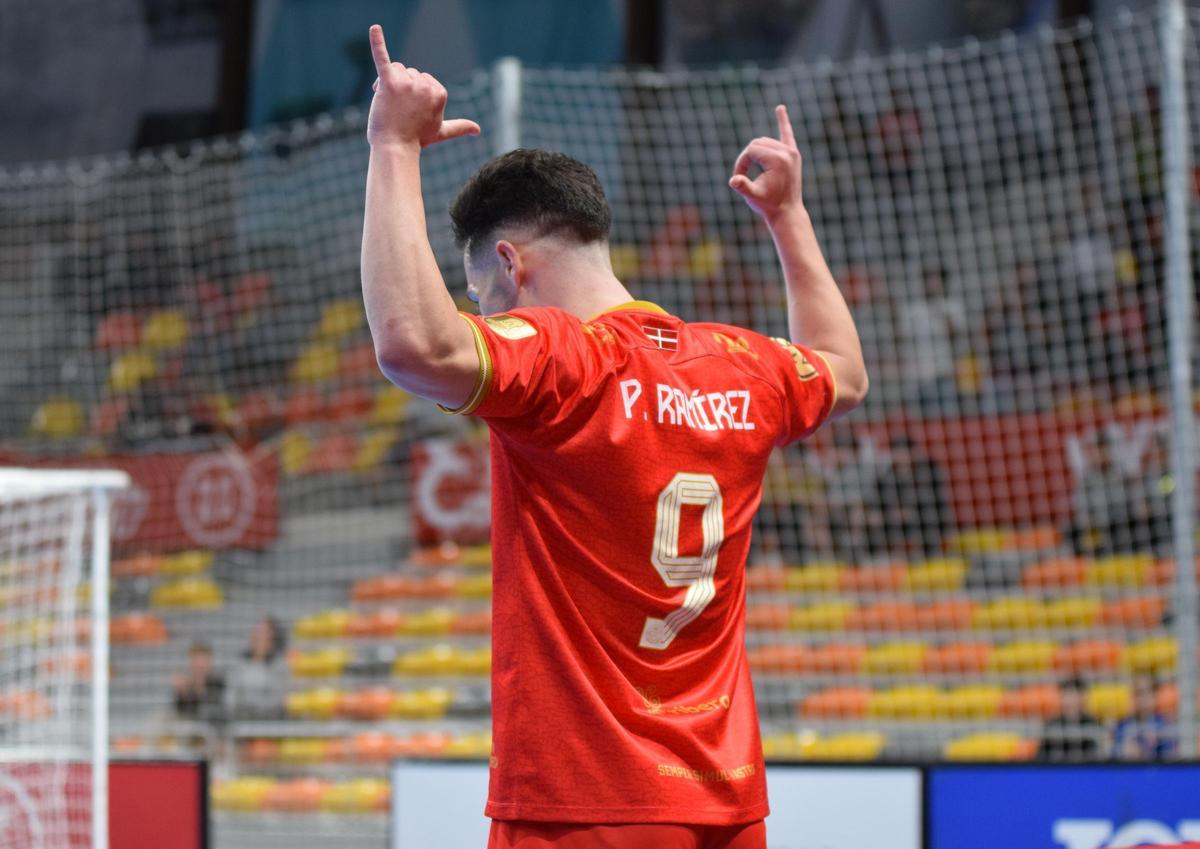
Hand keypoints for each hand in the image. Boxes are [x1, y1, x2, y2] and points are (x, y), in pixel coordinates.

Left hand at [366, 24, 480, 149]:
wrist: (396, 148)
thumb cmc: (417, 140)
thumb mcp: (441, 131)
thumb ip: (459, 127)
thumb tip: (478, 130)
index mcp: (439, 91)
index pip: (421, 79)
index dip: (411, 92)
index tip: (411, 111)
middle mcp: (426, 85)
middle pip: (408, 72)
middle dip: (400, 87)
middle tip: (396, 109)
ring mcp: (408, 83)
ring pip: (396, 69)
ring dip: (388, 82)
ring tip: (386, 103)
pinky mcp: (389, 82)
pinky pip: (382, 57)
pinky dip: (377, 42)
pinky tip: (375, 28)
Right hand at [729, 105, 803, 223]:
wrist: (787, 212)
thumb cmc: (769, 205)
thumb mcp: (753, 196)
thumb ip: (744, 186)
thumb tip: (734, 180)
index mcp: (778, 159)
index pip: (751, 150)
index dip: (741, 162)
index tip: (738, 178)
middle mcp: (787, 152)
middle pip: (757, 143)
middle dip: (747, 157)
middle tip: (743, 176)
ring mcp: (791, 152)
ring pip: (765, 142)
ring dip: (755, 152)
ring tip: (751, 168)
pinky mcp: (793, 155)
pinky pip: (787, 134)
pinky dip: (783, 122)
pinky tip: (780, 108)